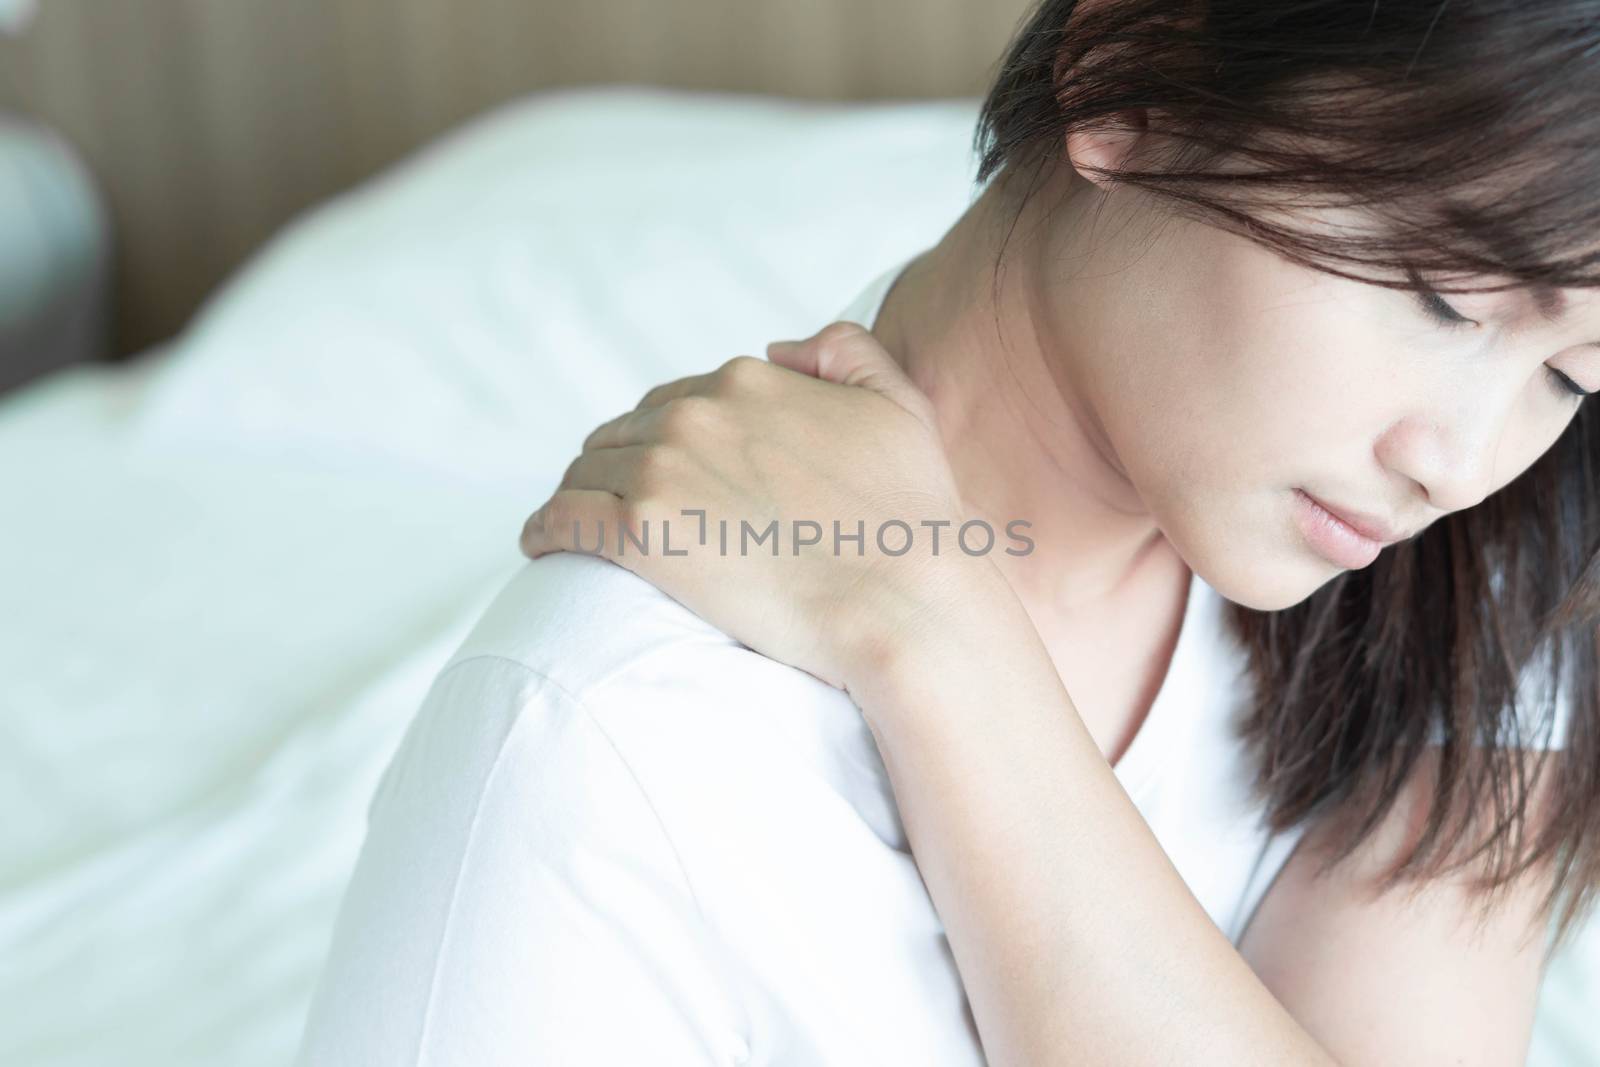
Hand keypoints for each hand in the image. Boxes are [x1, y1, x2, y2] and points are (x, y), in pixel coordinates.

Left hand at [518, 321, 1011, 695]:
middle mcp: (695, 413)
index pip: (675, 400)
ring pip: (584, 473)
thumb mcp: (897, 403)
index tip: (660, 468)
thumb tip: (781, 345)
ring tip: (571, 525)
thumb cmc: (909, 516)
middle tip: (614, 501)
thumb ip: (846, 352)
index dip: (664, 436)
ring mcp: (661, 471)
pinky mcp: (638, 534)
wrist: (900, 600)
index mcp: (747, 380)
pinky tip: (539, 544)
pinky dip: (543, 530)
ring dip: (577, 494)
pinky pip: (561, 521)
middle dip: (616, 462)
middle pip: (623, 432)